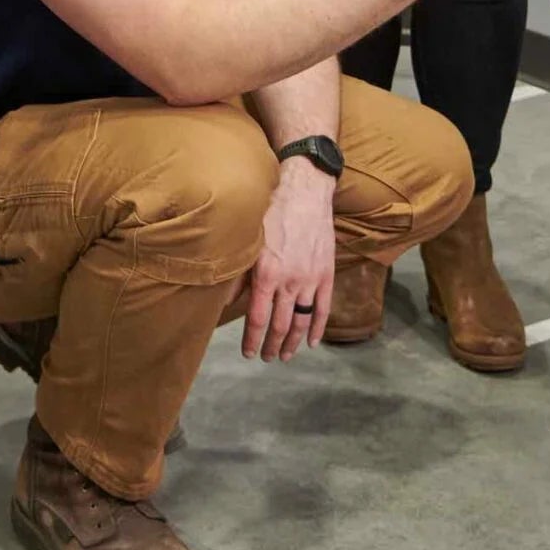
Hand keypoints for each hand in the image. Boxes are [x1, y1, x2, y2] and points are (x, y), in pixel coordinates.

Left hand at [242, 166, 335, 361]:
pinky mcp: (327, 274)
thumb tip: (223, 299)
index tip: (248, 352)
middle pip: (280, 325)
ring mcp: (311, 280)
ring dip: (293, 343)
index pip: (257, 318)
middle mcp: (290, 282)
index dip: (252, 340)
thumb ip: (238, 273)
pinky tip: (313, 342)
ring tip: (285, 355)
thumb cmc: (271, 211)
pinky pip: (324, 309)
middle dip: (271, 346)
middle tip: (265, 357)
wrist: (305, 191)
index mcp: (266, 274)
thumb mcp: (249, 240)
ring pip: (302, 321)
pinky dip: (318, 328)